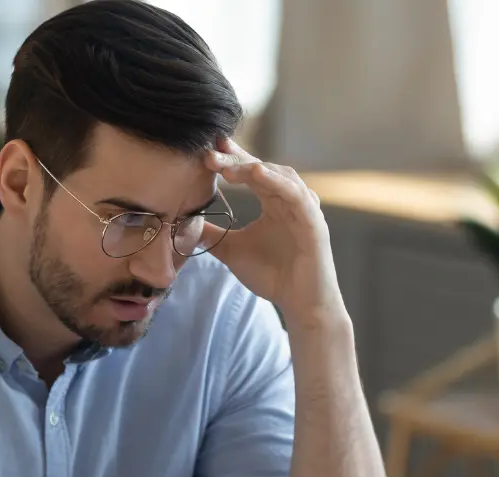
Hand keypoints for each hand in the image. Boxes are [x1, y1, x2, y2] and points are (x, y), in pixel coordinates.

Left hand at [204, 137, 345, 326]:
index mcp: (273, 202)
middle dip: (236, 160)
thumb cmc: (273, 275)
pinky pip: (296, 195)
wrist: (301, 304)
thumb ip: (212, 235)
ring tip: (227, 164)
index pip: (250, 172)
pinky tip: (258, 173)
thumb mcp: (232, 251)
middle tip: (210, 153)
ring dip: (253, 168)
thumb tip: (185, 225)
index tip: (207, 149)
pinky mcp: (314, 221)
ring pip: (279, 176)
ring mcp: (304, 208)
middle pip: (262, 169)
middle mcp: (289, 199)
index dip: (231, 158)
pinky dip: (278, 182)